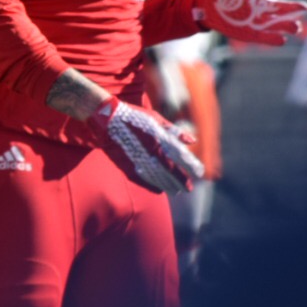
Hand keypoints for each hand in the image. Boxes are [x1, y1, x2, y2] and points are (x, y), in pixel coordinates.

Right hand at [89, 98, 203, 193]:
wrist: (107, 118)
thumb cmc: (133, 116)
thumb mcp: (156, 119)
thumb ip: (174, 131)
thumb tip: (192, 140)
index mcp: (161, 138)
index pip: (181, 156)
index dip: (191, 166)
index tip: (199, 173)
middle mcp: (152, 151)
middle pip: (171, 170)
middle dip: (181, 180)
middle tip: (188, 188)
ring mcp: (140, 159)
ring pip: (158, 177)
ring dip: (168, 185)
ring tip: (175, 191)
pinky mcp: (127, 164)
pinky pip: (142, 178)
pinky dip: (151, 185)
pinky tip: (158, 190)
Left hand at [194, 0, 306, 45]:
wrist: (206, 8)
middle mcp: (261, 5)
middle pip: (281, 6)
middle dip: (293, 7)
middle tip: (305, 7)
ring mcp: (257, 20)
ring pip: (276, 23)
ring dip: (286, 25)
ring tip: (296, 27)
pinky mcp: (250, 32)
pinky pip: (264, 36)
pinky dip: (272, 39)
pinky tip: (282, 40)